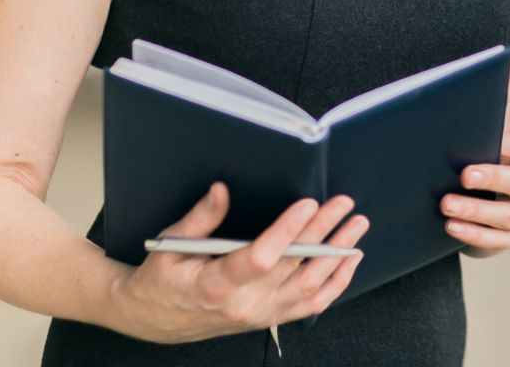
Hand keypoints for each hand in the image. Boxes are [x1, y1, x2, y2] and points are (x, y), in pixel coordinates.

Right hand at [108, 183, 367, 342]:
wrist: (153, 319)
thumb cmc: (162, 278)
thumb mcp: (171, 242)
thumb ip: (200, 217)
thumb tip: (221, 190)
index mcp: (216, 284)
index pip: (261, 257)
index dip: (288, 230)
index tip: (307, 203)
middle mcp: (244, 305)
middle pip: (294, 267)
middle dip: (323, 232)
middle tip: (343, 205)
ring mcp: (260, 315)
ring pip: (310, 289)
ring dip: (337, 257)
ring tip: (355, 228)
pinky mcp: (268, 318)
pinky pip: (310, 306)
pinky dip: (334, 285)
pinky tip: (347, 262)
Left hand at [440, 131, 509, 252]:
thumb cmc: (508, 155)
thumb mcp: (509, 141)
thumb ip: (492, 130)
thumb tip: (458, 120)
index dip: (506, 144)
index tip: (478, 138)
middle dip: (492, 179)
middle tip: (464, 175)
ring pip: (508, 216)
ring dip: (475, 211)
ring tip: (447, 204)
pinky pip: (497, 240)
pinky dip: (473, 234)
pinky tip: (451, 226)